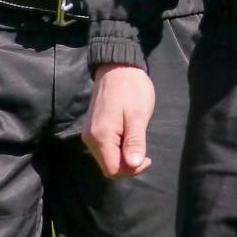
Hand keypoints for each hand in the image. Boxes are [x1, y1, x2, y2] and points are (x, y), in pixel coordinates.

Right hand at [85, 64, 155, 178]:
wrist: (117, 66)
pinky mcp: (93, 129)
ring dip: (123, 156)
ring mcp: (90, 133)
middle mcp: (90, 138)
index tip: (146, 157)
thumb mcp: (138, 115)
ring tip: (137, 140)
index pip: (113, 170)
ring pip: (107, 159)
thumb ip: (134, 142)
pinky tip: (128, 136)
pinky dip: (118, 149)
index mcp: (101, 137)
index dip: (131, 170)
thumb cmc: (131, 89)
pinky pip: (105, 149)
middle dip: (128, 165)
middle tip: (143, 150)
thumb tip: (133, 165)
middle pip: (109, 167)